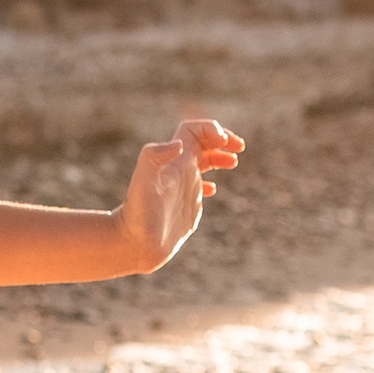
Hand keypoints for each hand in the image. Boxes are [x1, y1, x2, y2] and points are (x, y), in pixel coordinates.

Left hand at [118, 118, 243, 272]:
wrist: (134, 244)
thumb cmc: (138, 215)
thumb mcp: (143, 182)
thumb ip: (154, 157)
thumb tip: (179, 143)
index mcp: (174, 162)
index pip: (192, 131)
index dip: (210, 129)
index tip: (223, 142)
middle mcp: (178, 171)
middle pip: (202, 143)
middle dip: (223, 139)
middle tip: (239, 147)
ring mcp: (183, 188)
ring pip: (204, 162)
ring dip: (220, 156)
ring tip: (233, 161)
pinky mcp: (186, 206)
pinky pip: (200, 188)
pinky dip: (210, 184)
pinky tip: (212, 190)